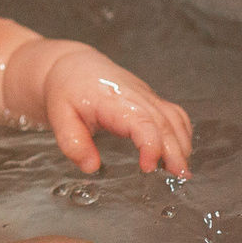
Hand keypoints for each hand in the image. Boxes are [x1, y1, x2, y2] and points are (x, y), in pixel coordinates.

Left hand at [40, 47, 191, 177]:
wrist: (72, 66)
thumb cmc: (67, 89)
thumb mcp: (59, 117)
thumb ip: (73, 143)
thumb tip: (91, 167)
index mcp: (114, 100)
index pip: (142, 122)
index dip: (151, 145)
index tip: (148, 167)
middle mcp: (136, 96)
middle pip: (165, 123)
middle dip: (176, 151)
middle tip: (180, 176)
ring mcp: (146, 97)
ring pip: (174, 118)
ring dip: (182, 144)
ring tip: (182, 170)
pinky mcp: (150, 100)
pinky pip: (174, 114)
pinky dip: (182, 133)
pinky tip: (180, 151)